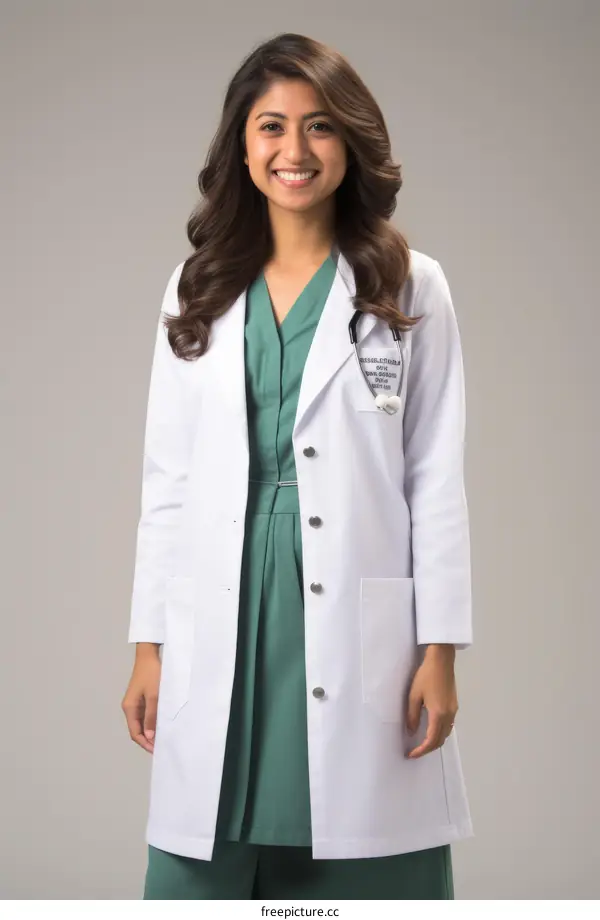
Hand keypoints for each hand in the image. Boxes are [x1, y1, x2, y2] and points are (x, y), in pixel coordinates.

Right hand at [121, 644, 160, 752]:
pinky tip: (162, 725)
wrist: (149, 655)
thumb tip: (150, 737)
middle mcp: (130, 707)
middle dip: (148, 740)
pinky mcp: (142, 698)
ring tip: (163, 738)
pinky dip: (152, 722)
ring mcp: (135, 703)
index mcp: (129, 708)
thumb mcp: (153, 696)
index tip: (156, 750)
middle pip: (137, 729)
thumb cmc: (151, 674)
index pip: (135, 732)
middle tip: (162, 746)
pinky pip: (146, 715)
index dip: (145, 743)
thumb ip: (151, 717)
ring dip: (151, 731)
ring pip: (142, 723)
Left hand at [405, 644, 457, 758]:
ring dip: (435, 741)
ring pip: (446, 734)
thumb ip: (412, 715)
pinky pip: (448, 725)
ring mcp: (453, 710)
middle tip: (415, 751)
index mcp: (438, 714)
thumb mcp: (414, 696)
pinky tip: (432, 729)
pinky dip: (440, 733)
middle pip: (441, 740)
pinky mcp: (454, 705)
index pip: (431, 740)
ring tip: (422, 743)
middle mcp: (449, 715)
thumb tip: (411, 731)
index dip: (421, 750)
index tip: (412, 754)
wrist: (441, 661)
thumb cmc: (426, 676)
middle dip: (428, 749)